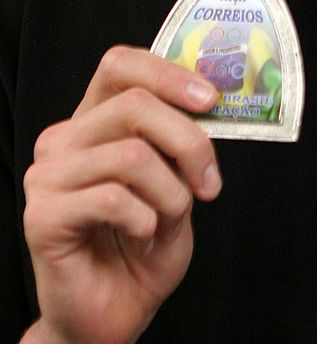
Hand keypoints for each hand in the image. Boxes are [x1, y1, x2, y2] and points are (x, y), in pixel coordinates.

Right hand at [22, 46, 221, 343]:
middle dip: (189, 142)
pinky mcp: (43, 216)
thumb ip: (182, 138)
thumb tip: (211, 101)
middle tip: (209, 183)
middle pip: (135, 104)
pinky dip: (147, 219)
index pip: (121, 65)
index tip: (210, 100)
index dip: (168, 74)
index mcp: (94, 120)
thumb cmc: (145, 242)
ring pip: (132, 155)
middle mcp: (64, 139)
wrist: (115, 313)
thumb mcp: (177, 179)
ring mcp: (48, 176)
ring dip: (172, 193)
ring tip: (169, 219)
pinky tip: (143, 234)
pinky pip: (113, 198)